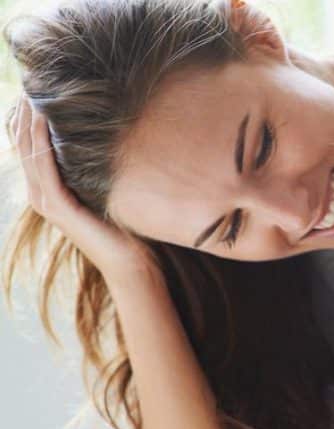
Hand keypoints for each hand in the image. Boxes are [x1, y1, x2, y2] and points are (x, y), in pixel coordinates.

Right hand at [11, 95, 153, 280]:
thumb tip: (107, 137)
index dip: (25, 115)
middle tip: (30, 79)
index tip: (34, 87)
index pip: (26, 144)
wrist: (132, 264)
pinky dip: (42, 140)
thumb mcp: (104, 189)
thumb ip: (95, 168)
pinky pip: (44, 167)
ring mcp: (46, 202)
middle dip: (23, 110)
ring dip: (28, 119)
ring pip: (28, 151)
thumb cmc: (125, 229)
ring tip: (32, 91)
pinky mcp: (59, 207)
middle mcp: (40, 194)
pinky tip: (44, 118)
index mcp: (47, 189)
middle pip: (20, 143)